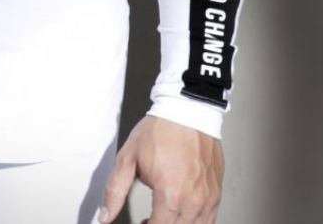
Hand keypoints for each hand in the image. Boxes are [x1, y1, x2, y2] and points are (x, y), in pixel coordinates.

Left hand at [99, 116, 223, 223]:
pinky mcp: (217, 192)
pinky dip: (195, 222)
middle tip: (147, 219)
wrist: (187, 110)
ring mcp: (208, 198)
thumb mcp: (128, 158)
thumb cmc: (161, 130)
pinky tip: (182, 213)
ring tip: (163, 215)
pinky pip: (209, 220)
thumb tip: (105, 215)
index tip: (140, 222)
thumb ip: (115, 191)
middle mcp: (193, 201)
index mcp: (171, 196)